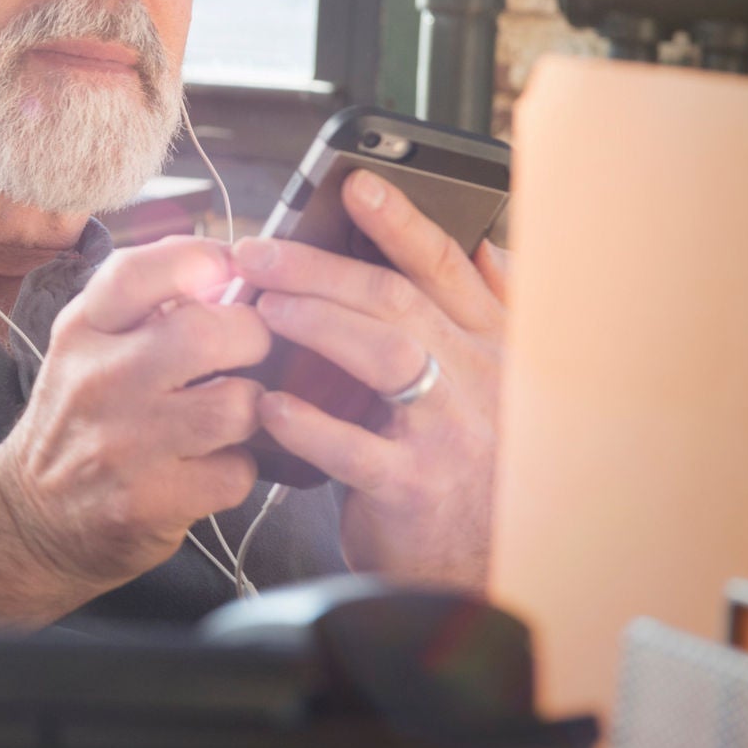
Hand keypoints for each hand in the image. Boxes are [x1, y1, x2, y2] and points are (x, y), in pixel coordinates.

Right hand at [0, 236, 270, 612]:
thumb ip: (142, 304)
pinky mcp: (149, 501)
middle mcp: (99, 379)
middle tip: (248, 352)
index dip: (202, 259)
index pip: (143, 270)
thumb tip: (225, 265)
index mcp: (83, 330)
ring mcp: (124, 443)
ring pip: (236, 405)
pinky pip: (235, 472)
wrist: (27, 516)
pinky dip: (236, 469)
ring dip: (252, 410)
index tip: (228, 273)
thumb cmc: (76, 419)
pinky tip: (211, 466)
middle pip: (209, 332)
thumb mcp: (85, 348)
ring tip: (233, 413)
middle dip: (252, 338)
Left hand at [231, 168, 508, 589]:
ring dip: (317, 325)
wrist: (484, 564)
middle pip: (397, 301)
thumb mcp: (489, 382)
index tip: (356, 184)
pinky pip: (356, 448)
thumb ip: (485, 312)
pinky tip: (269, 406)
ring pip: (385, 356)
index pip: (444, 268)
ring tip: (261, 311)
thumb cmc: (468, 464)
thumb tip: (483, 242)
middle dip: (321, 267)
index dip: (402, 222)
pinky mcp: (415, 489)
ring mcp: (447, 435)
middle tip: (258, 253)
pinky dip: (308, 423)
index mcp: (486, 346)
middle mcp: (474, 380)